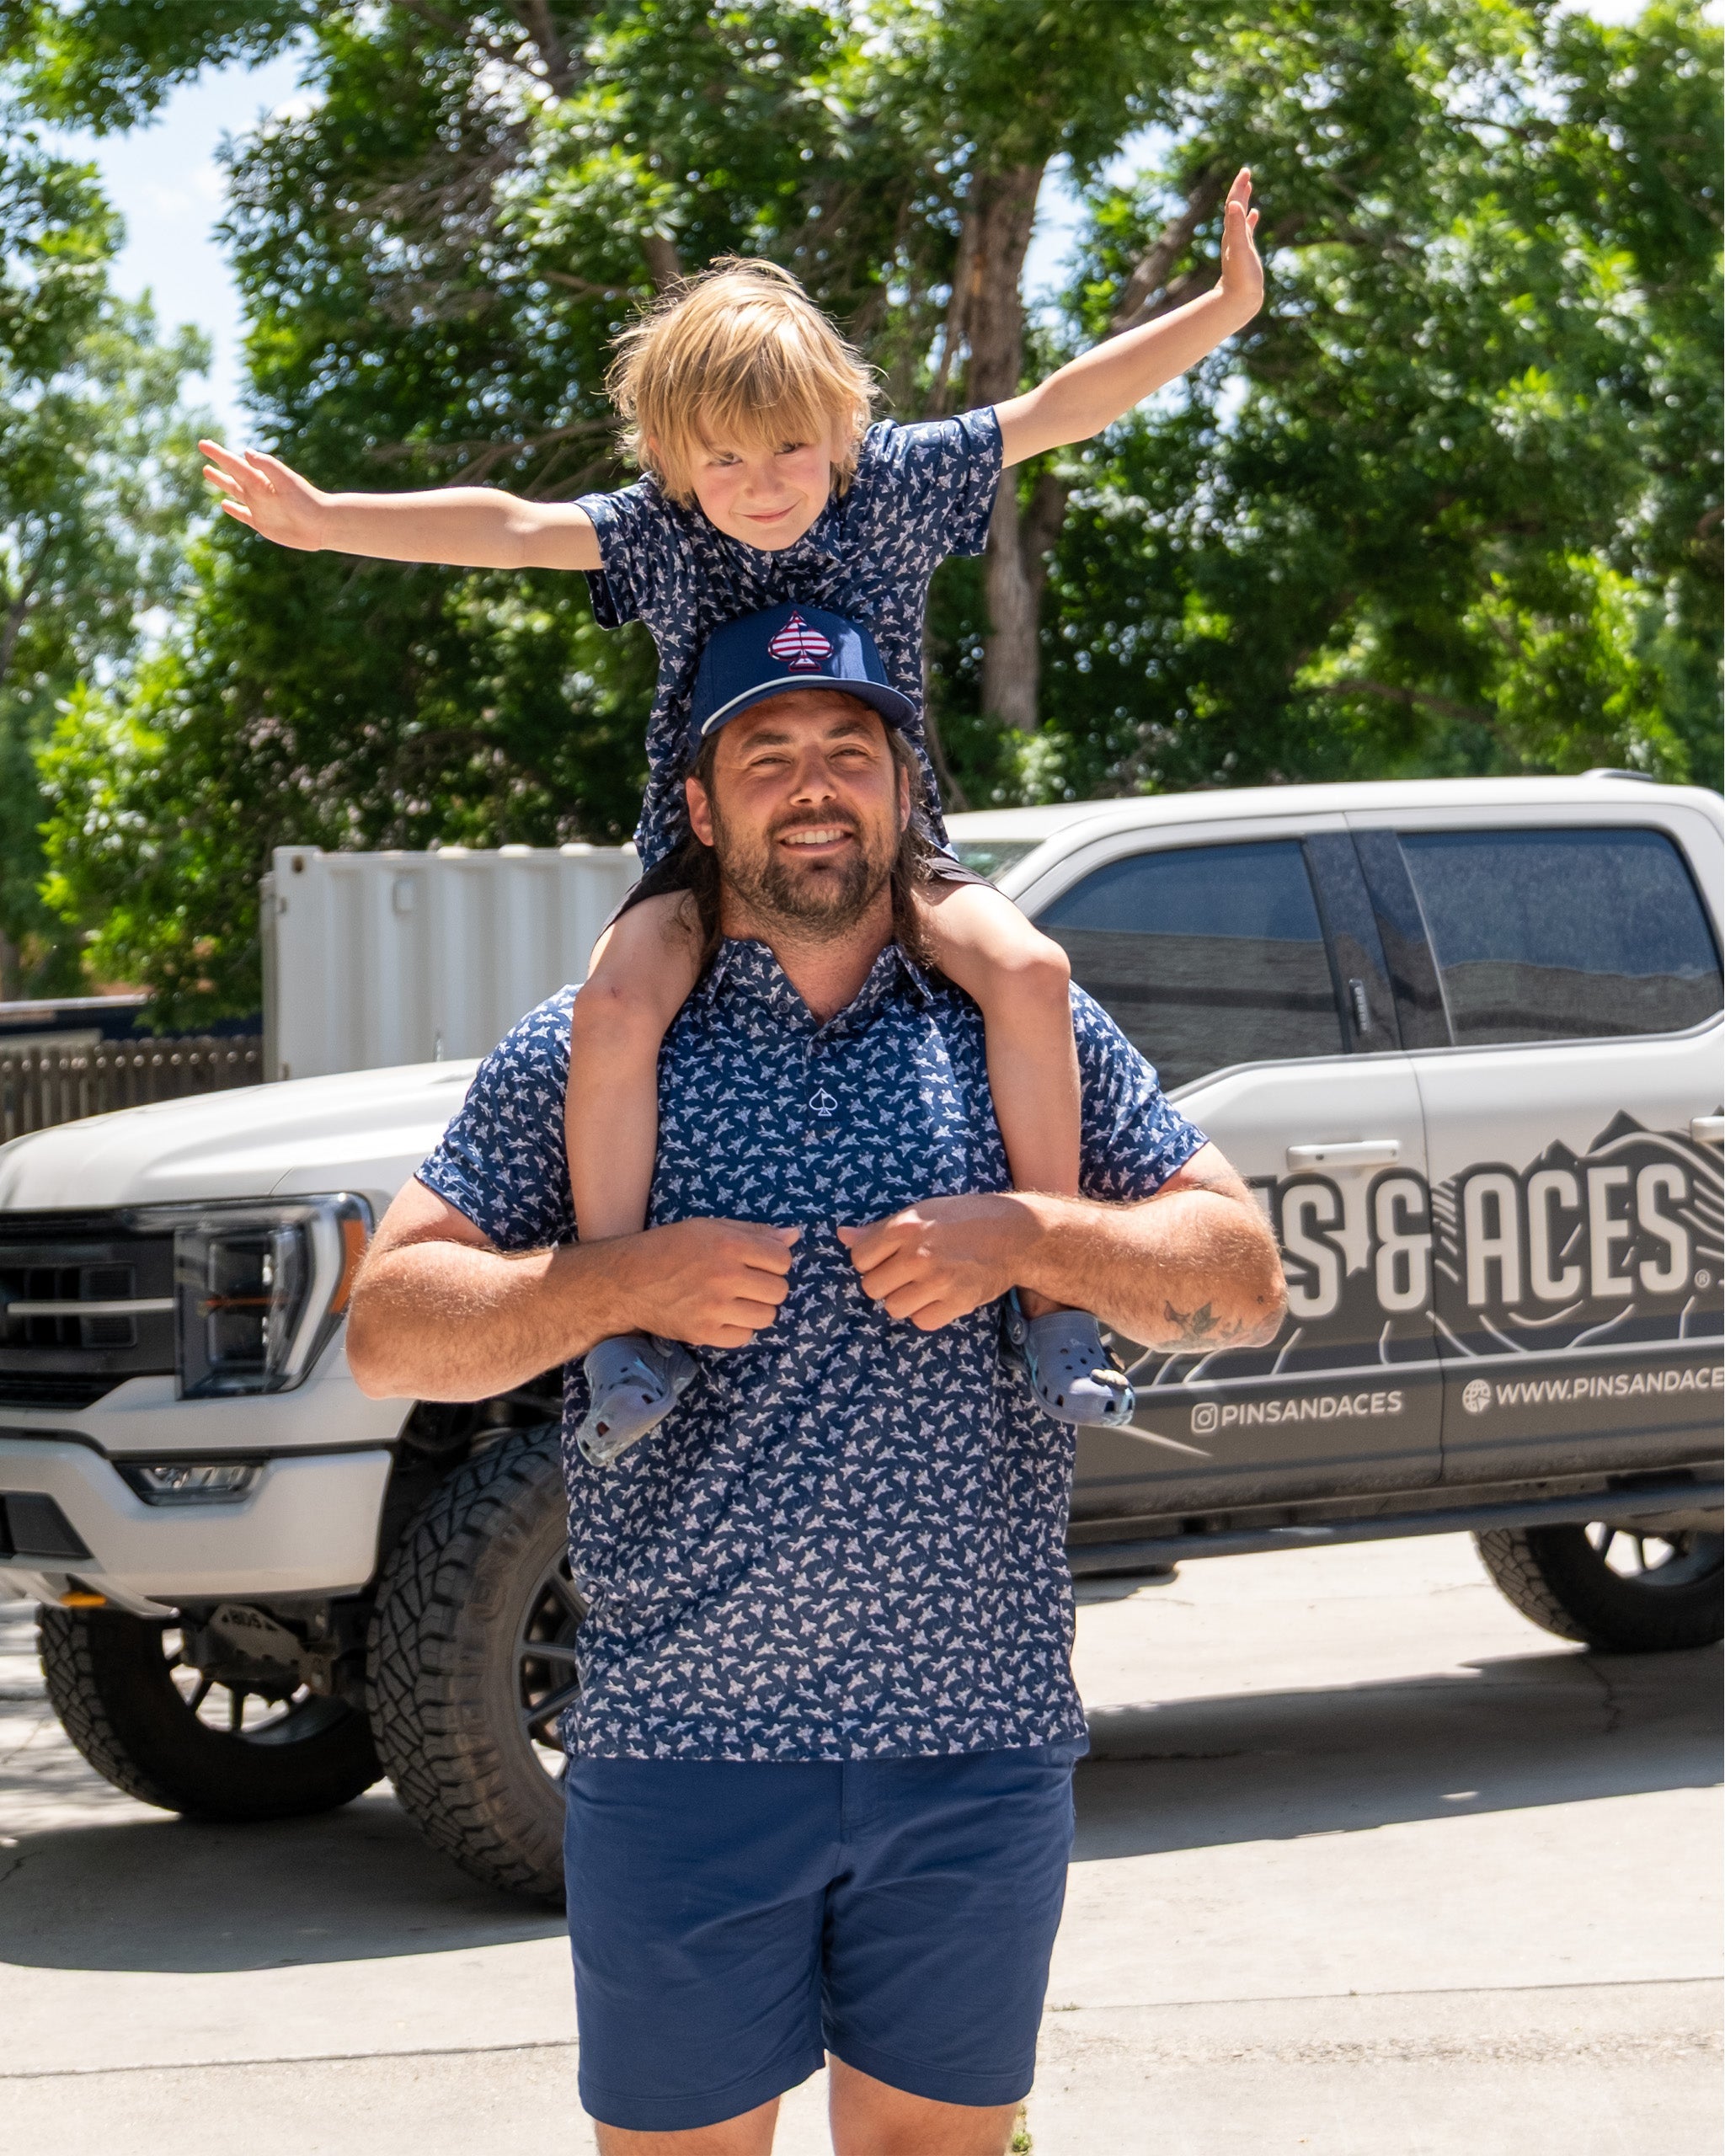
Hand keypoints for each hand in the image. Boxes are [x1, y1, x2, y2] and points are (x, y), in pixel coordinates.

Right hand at [200, 439, 328, 550]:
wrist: (322, 524)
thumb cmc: (307, 501)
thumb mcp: (287, 480)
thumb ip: (268, 466)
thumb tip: (246, 452)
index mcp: (260, 479)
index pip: (234, 463)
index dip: (218, 454)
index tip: (202, 443)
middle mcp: (257, 491)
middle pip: (232, 474)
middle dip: (218, 463)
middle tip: (203, 450)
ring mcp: (258, 507)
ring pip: (234, 491)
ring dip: (221, 481)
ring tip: (207, 471)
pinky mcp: (261, 523)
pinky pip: (243, 514)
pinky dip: (233, 509)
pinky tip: (224, 504)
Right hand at [622, 1218, 799, 1348]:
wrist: (628, 1280)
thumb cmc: (670, 1247)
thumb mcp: (710, 1227)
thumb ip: (754, 1232)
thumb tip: (794, 1235)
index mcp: (729, 1245)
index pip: (782, 1259)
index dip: (775, 1261)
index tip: (759, 1262)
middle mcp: (725, 1276)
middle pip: (779, 1290)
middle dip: (768, 1286)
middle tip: (747, 1283)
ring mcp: (715, 1307)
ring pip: (767, 1316)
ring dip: (756, 1309)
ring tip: (737, 1300)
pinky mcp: (704, 1333)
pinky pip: (744, 1336)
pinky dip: (739, 1328)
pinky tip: (723, 1316)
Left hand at [837, 1194, 1038, 1331]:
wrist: (1014, 1233)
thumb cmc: (964, 1218)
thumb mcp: (921, 1212)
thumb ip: (879, 1229)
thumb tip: (841, 1235)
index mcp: (905, 1227)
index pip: (859, 1259)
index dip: (871, 1262)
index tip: (888, 1259)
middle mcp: (918, 1254)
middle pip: (872, 1288)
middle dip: (886, 1283)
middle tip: (907, 1274)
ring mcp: (938, 1280)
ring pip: (894, 1307)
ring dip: (905, 1300)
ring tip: (923, 1286)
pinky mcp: (957, 1301)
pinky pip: (921, 1321)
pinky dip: (927, 1314)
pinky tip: (939, 1297)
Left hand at [1218, 167, 1262, 318]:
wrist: (1238, 301)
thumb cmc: (1240, 277)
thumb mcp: (1239, 250)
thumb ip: (1236, 227)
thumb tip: (1234, 203)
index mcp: (1231, 232)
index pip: (1233, 204)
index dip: (1238, 187)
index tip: (1245, 171)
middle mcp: (1233, 236)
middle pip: (1234, 206)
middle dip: (1240, 189)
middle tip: (1246, 172)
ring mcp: (1239, 244)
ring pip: (1240, 217)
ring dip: (1244, 201)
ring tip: (1249, 187)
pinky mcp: (1246, 253)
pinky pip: (1247, 231)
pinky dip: (1250, 220)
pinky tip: (1255, 214)